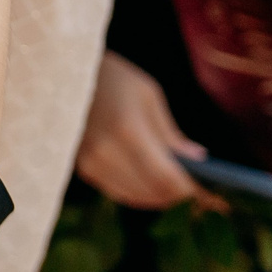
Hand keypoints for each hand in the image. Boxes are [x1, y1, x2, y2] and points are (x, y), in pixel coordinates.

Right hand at [75, 52, 206, 209]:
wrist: (63, 74)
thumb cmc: (113, 78)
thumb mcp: (149, 95)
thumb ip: (171, 132)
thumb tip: (196, 159)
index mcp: (128, 130)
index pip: (166, 177)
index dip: (189, 190)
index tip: (207, 193)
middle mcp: (106, 152)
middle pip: (152, 191)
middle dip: (177, 196)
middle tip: (198, 193)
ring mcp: (90, 162)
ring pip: (134, 196)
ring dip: (158, 197)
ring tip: (176, 188)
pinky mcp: (81, 167)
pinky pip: (117, 191)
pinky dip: (138, 192)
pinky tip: (150, 183)